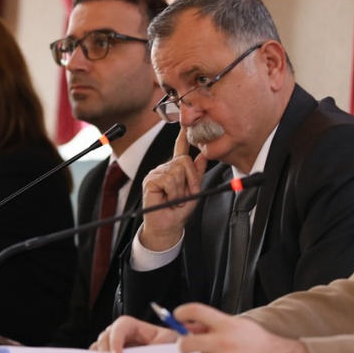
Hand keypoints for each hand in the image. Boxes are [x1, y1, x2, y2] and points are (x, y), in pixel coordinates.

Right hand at [91, 316, 179, 352]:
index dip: (116, 340)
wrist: (167, 350)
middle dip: (105, 349)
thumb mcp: (167, 339)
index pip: (120, 327)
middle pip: (105, 336)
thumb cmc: (166, 340)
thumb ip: (157, 344)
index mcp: (133, 325)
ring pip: (99, 346)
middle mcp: (121, 333)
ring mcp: (115, 343)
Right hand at [139, 128, 206, 250]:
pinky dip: (172, 191)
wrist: (168, 226)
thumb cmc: (178, 211)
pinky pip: (169, 179)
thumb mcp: (194, 191)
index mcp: (175, 170)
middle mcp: (164, 168)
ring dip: (180, 189)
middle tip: (184, 194)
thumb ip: (197, 173)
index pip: (179, 149)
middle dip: (190, 179)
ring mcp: (156, 173)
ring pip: (177, 170)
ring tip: (174, 198)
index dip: (182, 137)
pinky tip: (166, 198)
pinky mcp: (150, 179)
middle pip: (184, 161)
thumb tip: (203, 156)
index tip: (183, 125)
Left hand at [174, 303, 313, 352]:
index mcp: (227, 325)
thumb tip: (193, 326)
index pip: (195, 311)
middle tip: (189, 346)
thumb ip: (216, 325)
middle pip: (185, 343)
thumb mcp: (241, 326)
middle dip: (184, 345)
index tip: (177, 316)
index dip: (182, 312)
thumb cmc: (262, 345)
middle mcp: (222, 343)